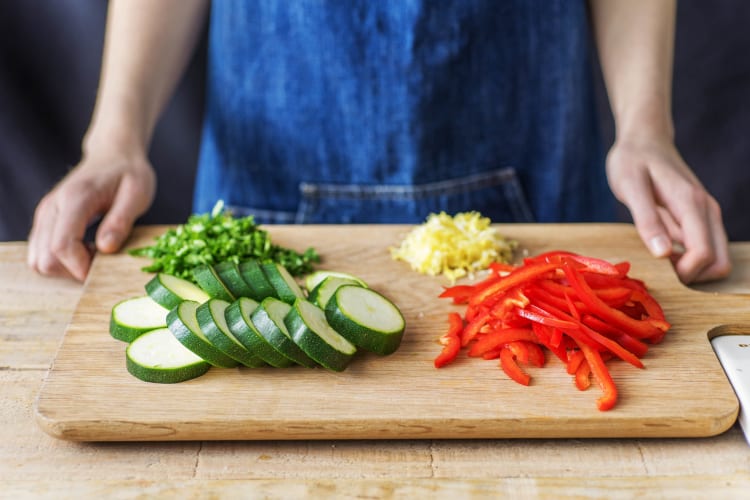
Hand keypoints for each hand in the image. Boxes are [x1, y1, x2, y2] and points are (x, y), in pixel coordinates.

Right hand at [27, 152, 155, 280]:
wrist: (113, 154)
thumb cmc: (128, 172)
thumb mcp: (138, 193)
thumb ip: (121, 220)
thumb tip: (106, 248)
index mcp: (75, 199)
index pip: (62, 246)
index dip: (81, 267)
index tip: (105, 267)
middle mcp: (52, 208)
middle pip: (45, 259)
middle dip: (73, 271)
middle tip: (102, 259)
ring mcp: (45, 215)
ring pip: (38, 260)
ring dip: (66, 268)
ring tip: (93, 254)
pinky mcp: (45, 221)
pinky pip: (41, 252)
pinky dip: (61, 260)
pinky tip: (85, 249)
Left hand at [606, 135, 730, 283]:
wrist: (644, 140)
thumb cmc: (632, 161)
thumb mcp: (629, 187)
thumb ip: (647, 219)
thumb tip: (664, 253)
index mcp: (691, 204)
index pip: (704, 254)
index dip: (684, 272)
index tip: (659, 268)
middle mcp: (707, 210)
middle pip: (719, 262)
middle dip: (692, 275)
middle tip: (659, 265)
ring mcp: (707, 214)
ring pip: (716, 257)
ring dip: (691, 267)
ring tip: (658, 251)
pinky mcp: (701, 217)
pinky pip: (705, 247)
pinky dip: (688, 257)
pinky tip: (663, 245)